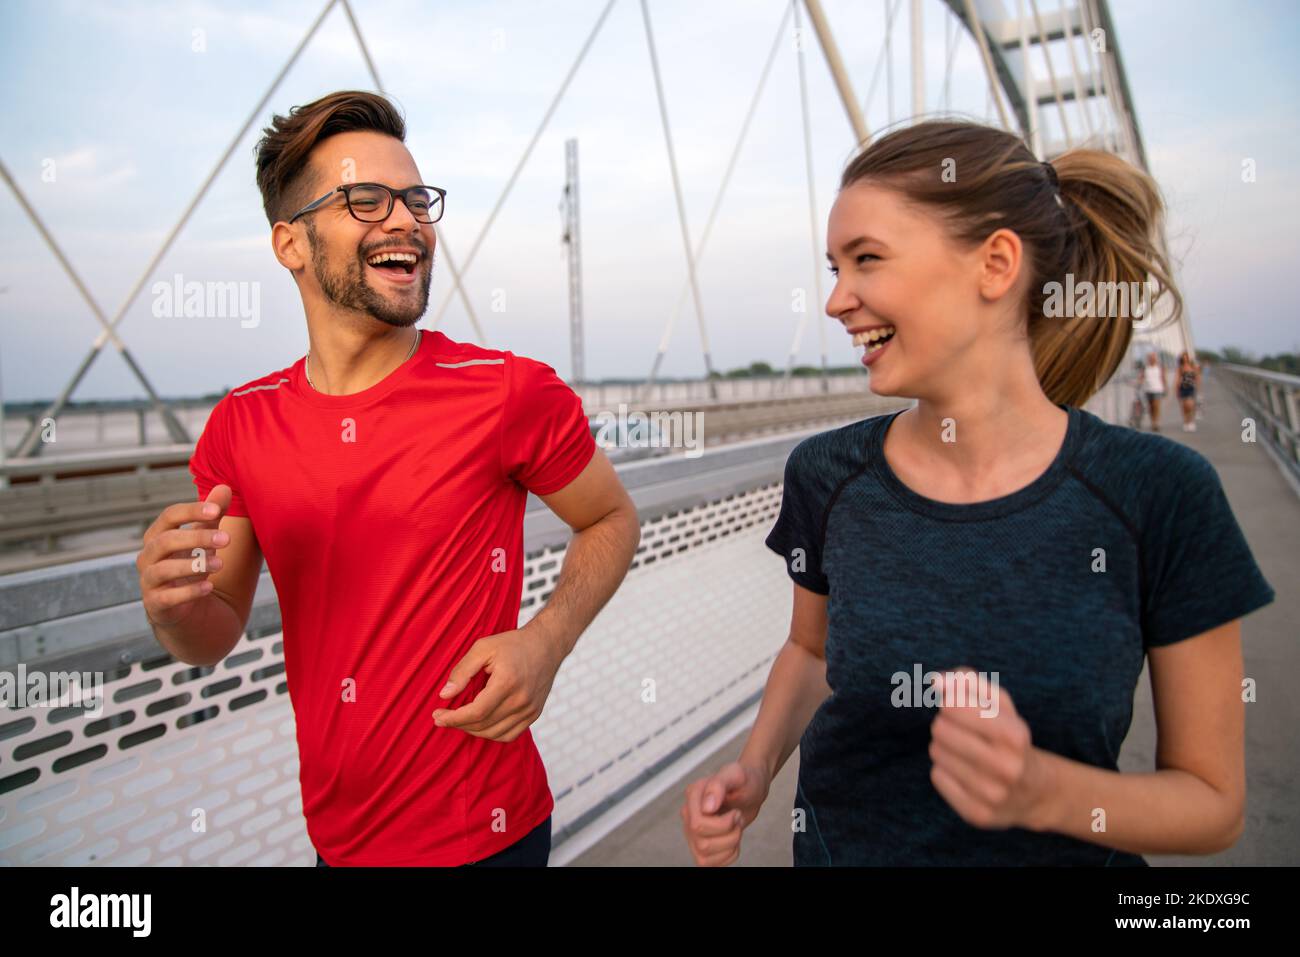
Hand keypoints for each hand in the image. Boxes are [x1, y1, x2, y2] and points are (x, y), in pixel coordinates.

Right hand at [136, 486, 231, 627]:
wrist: (183, 607)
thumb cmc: (190, 563)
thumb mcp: (204, 538)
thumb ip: (212, 515)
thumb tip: (225, 487)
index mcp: (158, 535)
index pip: (169, 516)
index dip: (191, 511)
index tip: (216, 510)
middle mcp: (148, 556)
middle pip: (165, 541)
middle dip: (196, 538)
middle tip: (226, 539)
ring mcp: (149, 581)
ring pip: (163, 569)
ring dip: (193, 565)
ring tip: (220, 563)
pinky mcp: (155, 604)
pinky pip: (167, 597)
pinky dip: (188, 592)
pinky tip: (208, 587)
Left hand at [432, 625, 563, 741]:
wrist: (547, 645)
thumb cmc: (513, 644)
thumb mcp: (483, 648)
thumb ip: (462, 671)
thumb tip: (445, 694)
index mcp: (507, 682)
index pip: (476, 712)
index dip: (453, 718)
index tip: (437, 716)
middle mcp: (521, 700)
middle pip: (483, 725)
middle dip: (458, 724)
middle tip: (443, 717)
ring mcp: (530, 709)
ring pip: (495, 734)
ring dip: (473, 730)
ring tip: (460, 719)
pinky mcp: (534, 714)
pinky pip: (509, 735)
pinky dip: (491, 734)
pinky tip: (480, 723)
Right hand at [680, 761, 769, 865]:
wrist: (750, 790)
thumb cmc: (744, 780)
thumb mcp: (736, 774)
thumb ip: (719, 785)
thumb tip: (706, 808)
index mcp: (693, 795)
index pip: (698, 825)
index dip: (723, 824)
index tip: (735, 812)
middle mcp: (688, 814)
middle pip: (702, 844)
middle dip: (729, 835)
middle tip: (737, 818)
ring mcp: (692, 831)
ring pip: (704, 857)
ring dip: (730, 845)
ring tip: (735, 828)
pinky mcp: (700, 845)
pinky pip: (708, 864)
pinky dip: (727, 856)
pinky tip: (732, 839)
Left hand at [927, 668, 1051, 830]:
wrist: (1035, 792)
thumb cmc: (1009, 738)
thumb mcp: (1000, 705)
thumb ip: (968, 683)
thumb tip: (936, 680)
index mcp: (1016, 736)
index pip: (953, 705)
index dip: (949, 702)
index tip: (957, 706)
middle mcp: (1008, 768)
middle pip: (941, 729)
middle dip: (946, 725)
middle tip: (961, 732)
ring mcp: (993, 795)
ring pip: (937, 753)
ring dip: (945, 747)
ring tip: (965, 753)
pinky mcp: (978, 814)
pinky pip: (938, 777)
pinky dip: (945, 770)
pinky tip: (964, 773)